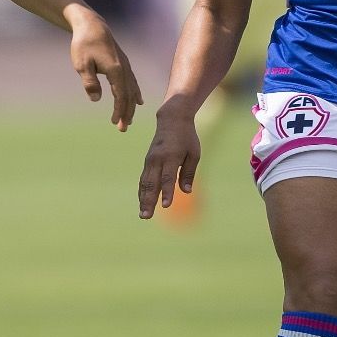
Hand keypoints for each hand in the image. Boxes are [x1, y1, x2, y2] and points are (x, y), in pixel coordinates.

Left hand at [68, 9, 142, 130]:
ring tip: (129, 120)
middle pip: (129, 96)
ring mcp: (125, 66)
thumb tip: (96, 100)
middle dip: (127, 113)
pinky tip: (138, 101)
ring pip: (132, 90)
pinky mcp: (123, 63)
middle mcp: (124, 69)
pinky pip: (133, 82)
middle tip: (123, 129)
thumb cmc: (84, 44)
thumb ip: (89, 82)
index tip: (116, 123)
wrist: (91, 25)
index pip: (121, 96)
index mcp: (115, 71)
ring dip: (131, 106)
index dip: (119, 111)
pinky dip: (135, 94)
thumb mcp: (81, 64)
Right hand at [137, 105, 200, 219]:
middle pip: (152, 183)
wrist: (171, 120)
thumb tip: (187, 191)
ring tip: (143, 215)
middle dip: (149, 201)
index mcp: (171, 156)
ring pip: (145, 183)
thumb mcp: (194, 153)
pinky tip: (142, 203)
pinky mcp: (147, 161)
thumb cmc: (187, 138)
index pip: (168, 177)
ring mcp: (150, 160)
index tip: (166, 206)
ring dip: (143, 199)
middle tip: (146, 216)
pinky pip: (143, 179)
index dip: (167, 192)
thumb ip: (189, 172)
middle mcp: (157, 159)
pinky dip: (142, 191)